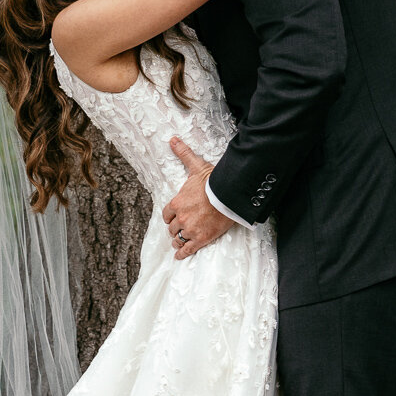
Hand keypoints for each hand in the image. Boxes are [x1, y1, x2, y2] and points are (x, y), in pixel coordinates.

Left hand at [161, 136, 232, 260]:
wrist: (229, 196)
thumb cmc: (213, 181)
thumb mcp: (196, 166)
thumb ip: (183, 153)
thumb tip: (173, 139)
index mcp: (177, 203)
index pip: (166, 214)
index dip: (170, 216)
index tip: (173, 217)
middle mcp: (180, 218)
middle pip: (172, 228)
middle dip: (175, 228)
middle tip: (179, 229)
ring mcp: (190, 230)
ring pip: (178, 239)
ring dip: (178, 240)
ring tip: (178, 242)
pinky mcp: (201, 239)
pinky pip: (187, 250)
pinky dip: (182, 253)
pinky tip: (179, 255)